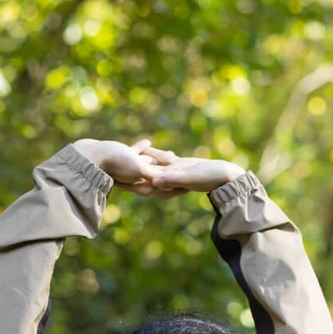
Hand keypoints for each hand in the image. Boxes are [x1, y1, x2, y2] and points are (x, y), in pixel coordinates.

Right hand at [72, 138, 178, 189]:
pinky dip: (142, 149)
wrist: (90, 156)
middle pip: (158, 175)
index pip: (164, 184)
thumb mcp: (138, 169)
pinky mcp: (119, 158)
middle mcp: (136, 178)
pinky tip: (147, 141)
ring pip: (147, 163)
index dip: (177, 182)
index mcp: (142, 184)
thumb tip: (171, 183)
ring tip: (170, 153)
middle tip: (185, 167)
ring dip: (158, 158)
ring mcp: (127, 168)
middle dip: (171, 172)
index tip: (191, 181)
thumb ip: (154, 175)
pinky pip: (135, 154)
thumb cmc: (115, 163)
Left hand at [112, 152, 245, 198]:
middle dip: (126, 175)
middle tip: (107, 168)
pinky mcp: (178, 166)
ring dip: (136, 163)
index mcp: (167, 187)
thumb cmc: (211, 178)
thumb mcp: (191, 177)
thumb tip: (153, 181)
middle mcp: (167, 182)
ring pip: (149, 169)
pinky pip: (161, 160)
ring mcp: (172, 174)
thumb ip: (173, 179)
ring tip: (121, 156)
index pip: (142, 186)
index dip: (127, 183)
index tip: (112, 178)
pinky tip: (143, 146)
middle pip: (142, 178)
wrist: (225, 176)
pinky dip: (152, 154)